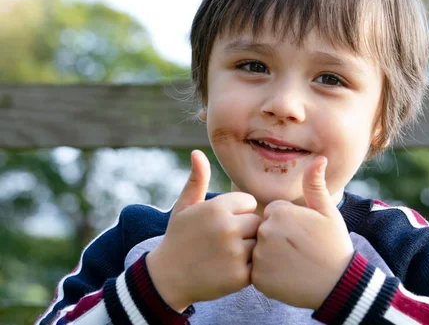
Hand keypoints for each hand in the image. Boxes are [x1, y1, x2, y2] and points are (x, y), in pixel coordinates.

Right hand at [146, 150, 260, 311]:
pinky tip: (229, 268)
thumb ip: (197, 180)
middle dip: (245, 230)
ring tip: (227, 254)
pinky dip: (248, 268)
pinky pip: (258, 265)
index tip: (221, 222)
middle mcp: (228, 228)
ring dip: (248, 249)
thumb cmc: (178, 237)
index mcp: (217, 208)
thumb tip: (198, 152)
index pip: (248, 202)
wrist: (167, 279)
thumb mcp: (184, 207)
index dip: (237, 212)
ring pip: (259, 243)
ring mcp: (235, 253)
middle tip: (224, 241)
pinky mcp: (240, 276)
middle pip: (256, 222)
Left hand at [251, 157, 353, 309]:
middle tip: (299, 250)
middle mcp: (266, 232)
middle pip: (264, 230)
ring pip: (258, 250)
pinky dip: (267, 275)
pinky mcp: (258, 278)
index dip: (289, 224)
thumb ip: (315, 184)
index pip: (273, 213)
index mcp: (280, 212)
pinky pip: (255, 271)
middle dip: (278, 239)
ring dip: (271, 256)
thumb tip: (319, 158)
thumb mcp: (327, 212)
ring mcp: (260, 256)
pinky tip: (286, 276)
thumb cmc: (334, 245)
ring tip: (293, 263)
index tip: (303, 235)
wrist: (338, 284)